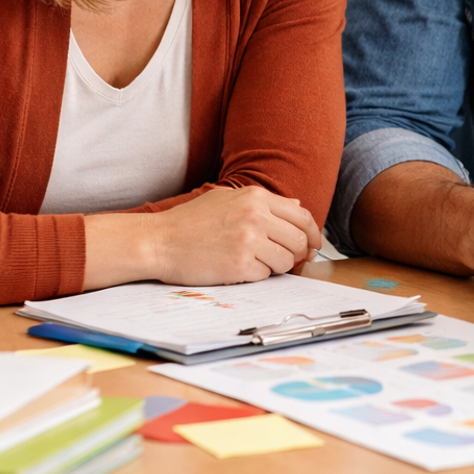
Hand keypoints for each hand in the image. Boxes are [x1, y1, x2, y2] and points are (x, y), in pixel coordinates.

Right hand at [149, 186, 322, 284]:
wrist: (159, 241)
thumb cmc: (190, 221)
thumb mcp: (227, 199)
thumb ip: (264, 202)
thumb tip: (297, 206)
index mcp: (256, 197)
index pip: (301, 216)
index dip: (313, 233)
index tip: (314, 245)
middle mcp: (256, 216)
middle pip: (299, 240)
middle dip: (297, 253)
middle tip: (287, 260)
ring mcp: (249, 241)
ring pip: (286, 261)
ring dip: (276, 267)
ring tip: (255, 263)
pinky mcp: (239, 265)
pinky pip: (265, 275)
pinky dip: (257, 275)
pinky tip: (238, 268)